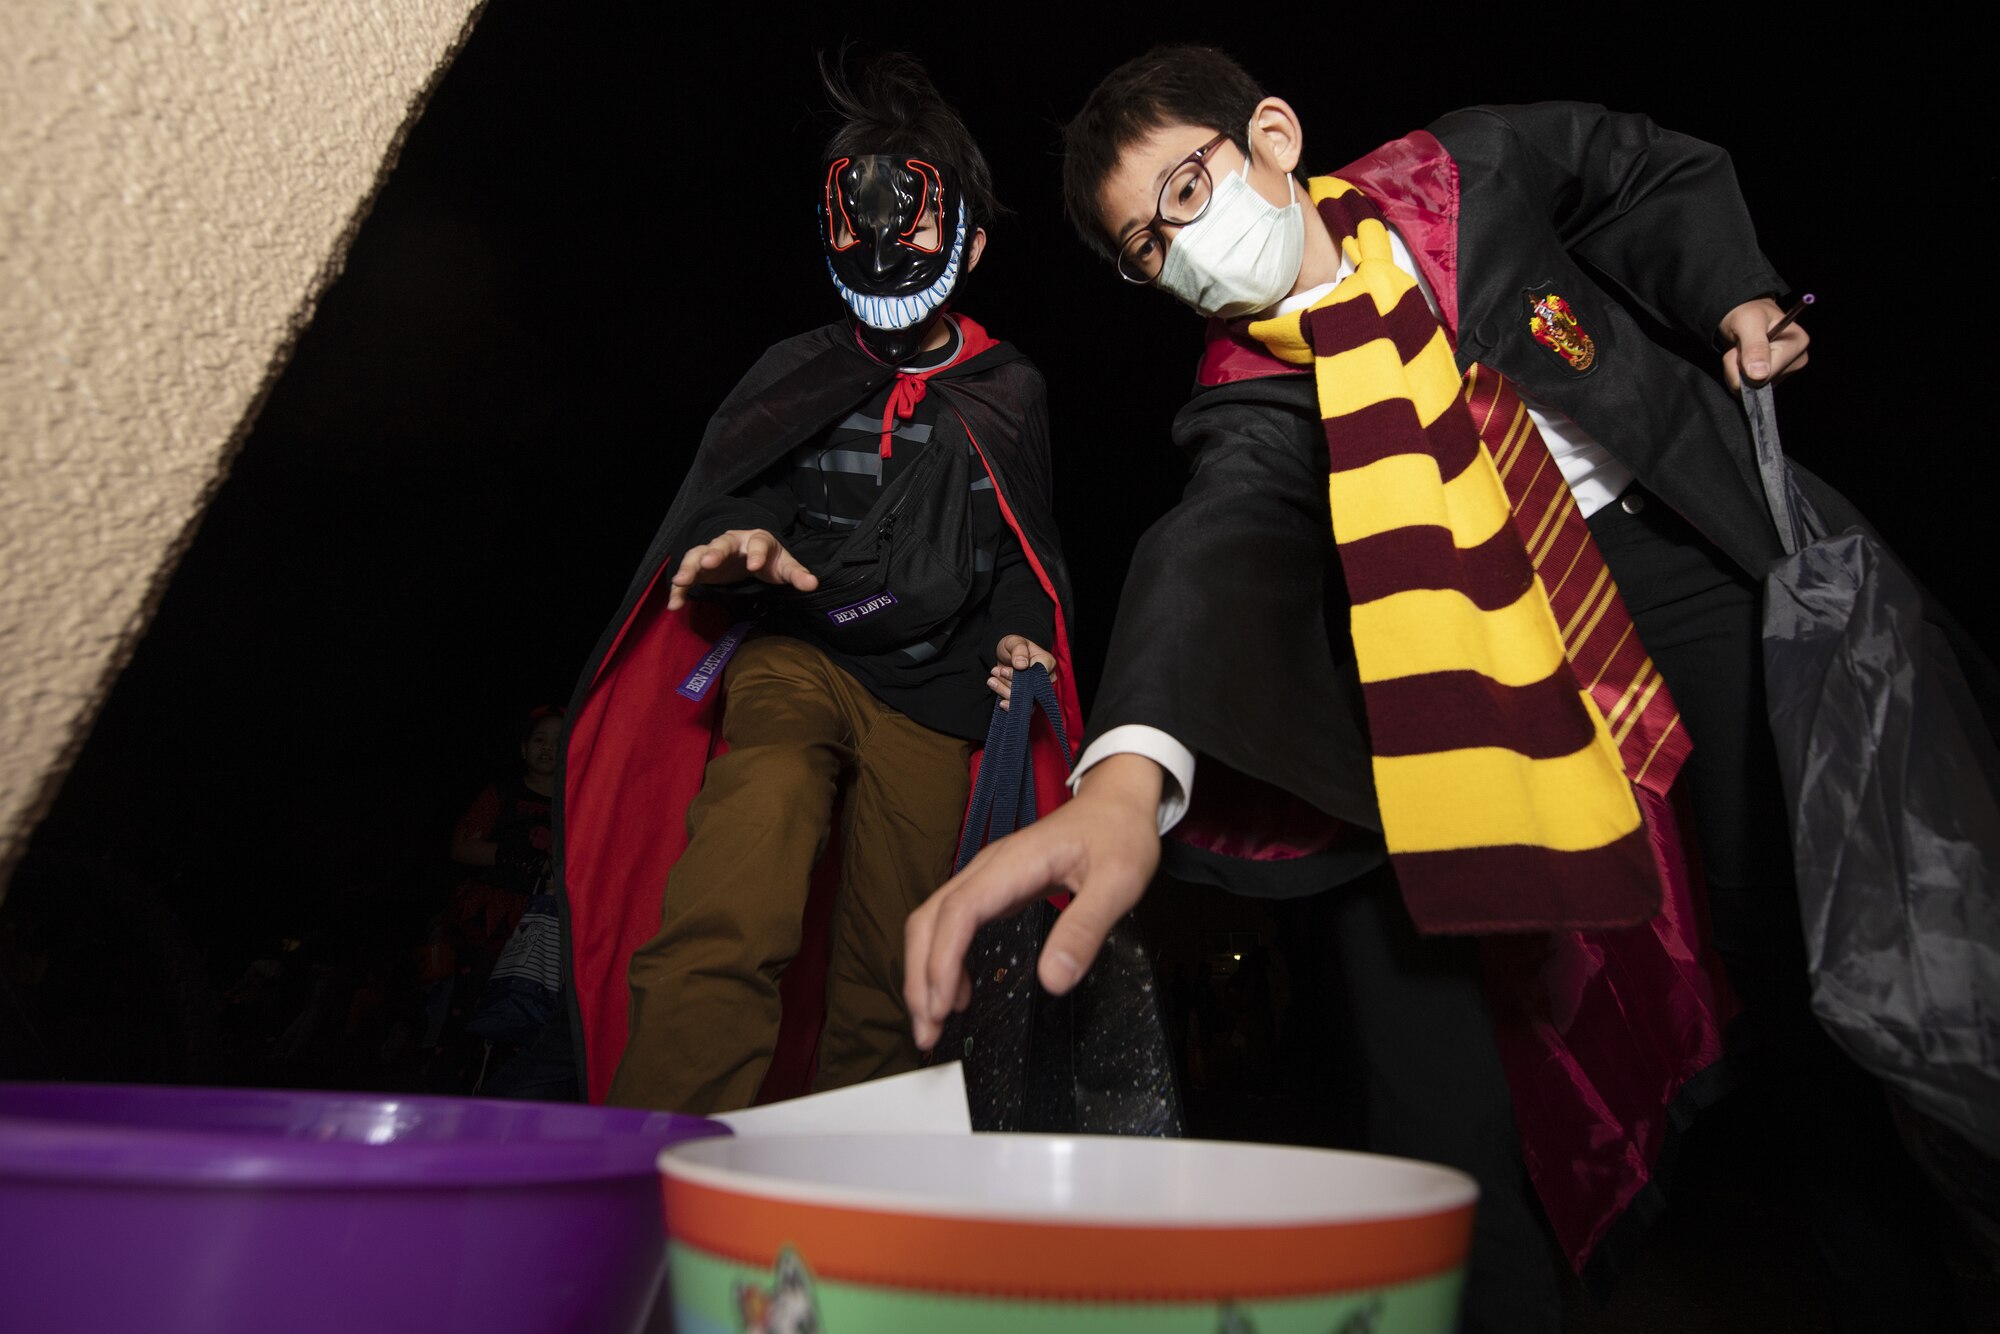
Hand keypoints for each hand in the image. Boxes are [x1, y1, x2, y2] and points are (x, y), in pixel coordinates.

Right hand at [666, 529, 817, 610]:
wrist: (751, 553)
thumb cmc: (769, 559)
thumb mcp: (784, 566)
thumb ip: (797, 574)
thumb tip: (813, 584)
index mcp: (756, 539)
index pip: (758, 543)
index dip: (757, 553)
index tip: (755, 566)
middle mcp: (731, 542)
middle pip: (721, 543)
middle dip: (714, 552)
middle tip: (707, 563)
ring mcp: (712, 553)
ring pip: (698, 555)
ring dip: (688, 567)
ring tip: (681, 581)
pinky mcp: (700, 569)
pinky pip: (688, 576)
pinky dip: (679, 589)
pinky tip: (675, 605)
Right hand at [904, 753, 1162, 1049]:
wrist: (1117, 802)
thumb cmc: (1119, 835)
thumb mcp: (1119, 883)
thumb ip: (1086, 928)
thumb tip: (1053, 980)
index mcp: (1015, 864)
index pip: (959, 912)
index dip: (942, 960)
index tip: (942, 1006)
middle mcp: (989, 869)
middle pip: (930, 919)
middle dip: (920, 976)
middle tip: (928, 1030)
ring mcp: (986, 877)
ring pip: (932, 921)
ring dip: (924, 971)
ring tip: (933, 1021)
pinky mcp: (992, 889)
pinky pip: (951, 923)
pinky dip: (942, 959)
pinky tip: (956, 991)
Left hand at [988, 635, 1057, 709]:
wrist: (1006, 652)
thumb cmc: (1014, 645)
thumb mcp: (1015, 642)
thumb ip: (1019, 651)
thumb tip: (1021, 665)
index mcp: (1047, 664)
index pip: (1039, 678)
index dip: (1021, 678)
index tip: (1005, 670)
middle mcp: (1043, 680)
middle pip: (1031, 692)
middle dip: (1010, 684)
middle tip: (997, 672)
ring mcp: (1034, 690)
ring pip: (1022, 700)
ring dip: (1004, 690)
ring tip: (992, 679)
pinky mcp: (1024, 697)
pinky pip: (1017, 705)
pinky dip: (1004, 698)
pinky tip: (996, 689)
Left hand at [1719, 297, 1809, 390]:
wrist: (1741, 315)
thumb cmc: (1747, 312)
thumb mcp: (1748, 321)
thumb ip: (1754, 346)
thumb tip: (1760, 375)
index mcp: (1798, 343)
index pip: (1766, 374)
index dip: (1745, 364)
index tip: (1741, 345)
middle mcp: (1796, 360)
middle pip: (1759, 384)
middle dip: (1740, 369)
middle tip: (1739, 348)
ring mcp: (1786, 371)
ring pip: (1752, 388)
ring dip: (1738, 372)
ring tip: (1741, 352)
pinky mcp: (1774, 379)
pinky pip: (1749, 389)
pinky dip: (1739, 376)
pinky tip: (1743, 361)